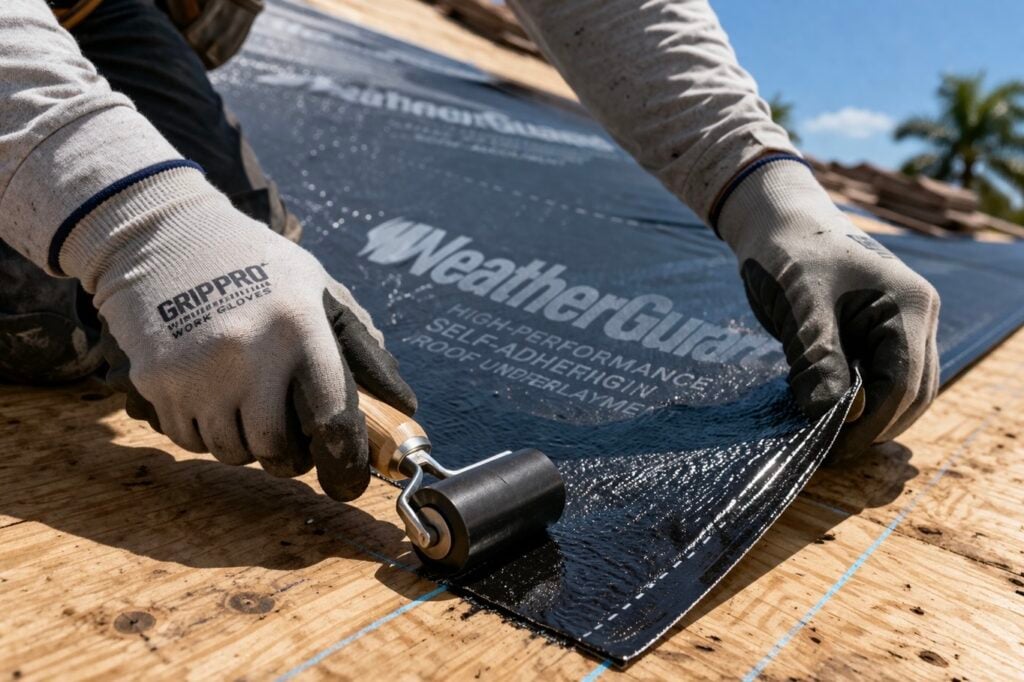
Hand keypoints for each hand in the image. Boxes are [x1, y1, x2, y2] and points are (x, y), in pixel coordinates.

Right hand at [63, 167, 415, 499]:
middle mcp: (249, 354)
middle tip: (290, 445)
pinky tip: (210, 398)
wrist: (162, 234)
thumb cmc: (253, 261)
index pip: (331, 419)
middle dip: (288, 459)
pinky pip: (188, 438)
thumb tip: (400, 401)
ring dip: (245, 446)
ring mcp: (197, 372)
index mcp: (299, 328)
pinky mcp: (156, 381)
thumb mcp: (314, 284)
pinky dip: (205, 433)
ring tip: (248, 410)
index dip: (345, 464)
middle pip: (276, 450)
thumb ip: (359, 343)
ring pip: (230, 451)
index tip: (347, 483)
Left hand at [716, 160, 939, 458]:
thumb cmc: (788, 252)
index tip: (829, 450)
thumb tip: (830, 420)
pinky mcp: (881, 332)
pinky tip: (825, 412)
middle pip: (913, 394)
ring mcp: (903, 324)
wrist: (777, 221)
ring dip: (870, 418)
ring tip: (825, 439)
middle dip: (874, 428)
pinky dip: (860, 401)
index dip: (869, 425)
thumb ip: (818, 360)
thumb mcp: (799, 305)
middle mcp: (917, 315)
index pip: (903, 384)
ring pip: (902, 390)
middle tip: (826, 453)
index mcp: (908, 305)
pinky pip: (882, 378)